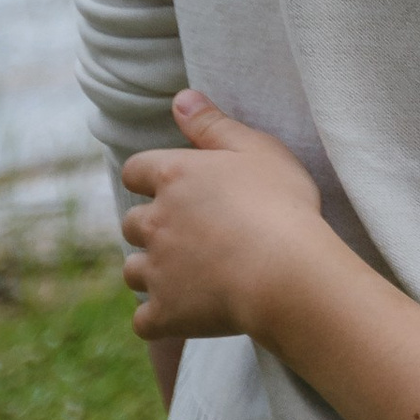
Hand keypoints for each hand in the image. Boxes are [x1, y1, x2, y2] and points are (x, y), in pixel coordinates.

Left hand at [121, 94, 326, 346]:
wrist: (287, 273)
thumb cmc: (280, 204)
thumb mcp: (256, 148)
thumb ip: (213, 124)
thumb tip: (180, 98)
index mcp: (173, 177)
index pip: (136, 170)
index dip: (152, 178)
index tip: (176, 187)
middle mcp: (155, 221)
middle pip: (132, 223)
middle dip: (153, 228)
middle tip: (193, 233)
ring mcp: (156, 271)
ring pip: (133, 272)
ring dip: (152, 271)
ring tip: (190, 273)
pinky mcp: (165, 313)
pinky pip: (144, 321)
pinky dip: (159, 317)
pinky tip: (184, 312)